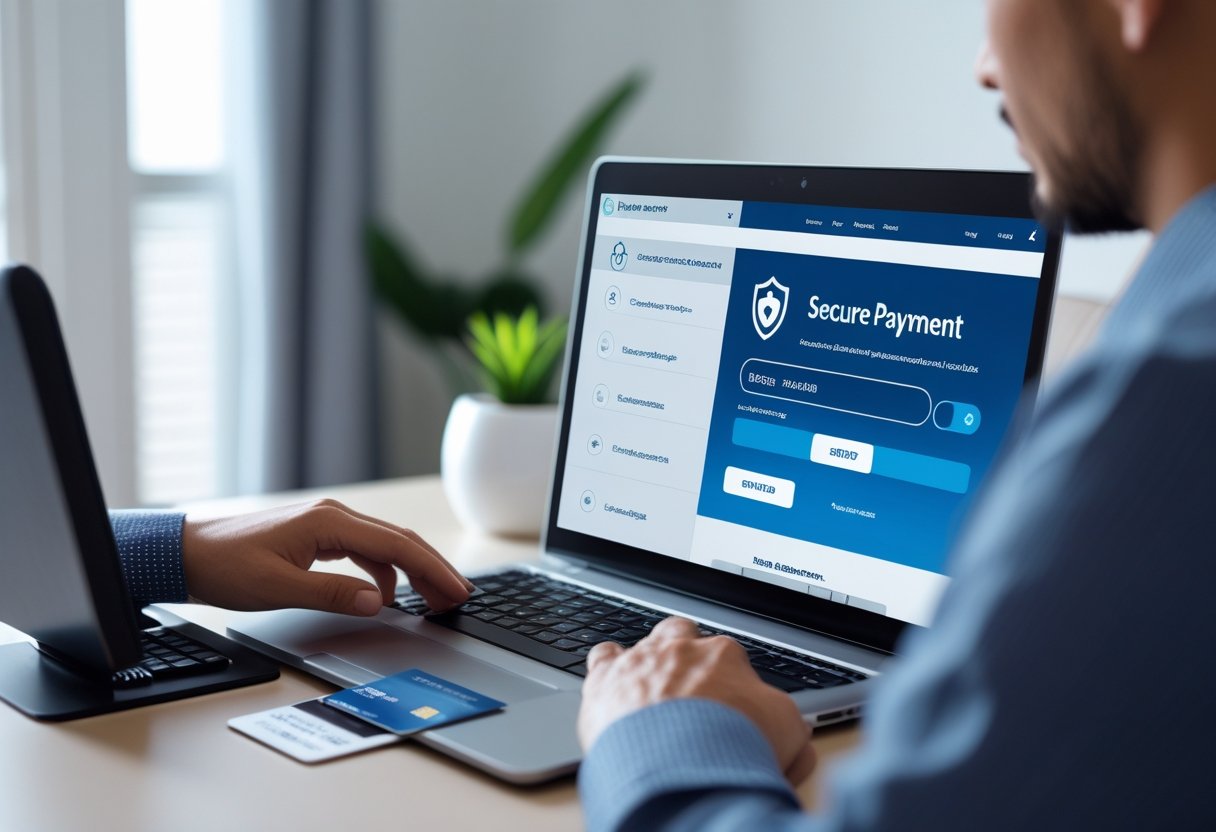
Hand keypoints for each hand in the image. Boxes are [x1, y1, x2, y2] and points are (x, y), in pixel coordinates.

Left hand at [181, 498, 472, 615]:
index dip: (432, 569)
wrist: (185, 552)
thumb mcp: (277, 588)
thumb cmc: (225, 566)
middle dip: (433, 568)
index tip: (456, 590)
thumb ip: (331, 594)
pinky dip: (384, 571)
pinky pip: (365, 550)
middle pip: (400, 540)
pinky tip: (386, 594)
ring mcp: (327, 523)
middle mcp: (334, 515)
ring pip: (385, 545)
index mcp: (329, 522)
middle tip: (458, 597)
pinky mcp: (318, 535)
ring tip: (431, 599)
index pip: (396, 545)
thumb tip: (377, 602)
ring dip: (412, 571)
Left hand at [578, 617, 816, 785]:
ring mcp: (640, 660)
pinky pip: (602, 658)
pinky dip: (607, 670)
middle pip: (683, 634)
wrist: (683, 765)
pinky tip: (611, 686)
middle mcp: (680, 648)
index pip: (729, 656)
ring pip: (643, 644)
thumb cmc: (735, 748)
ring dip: (647, 660)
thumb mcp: (789, 735)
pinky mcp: (604, 680)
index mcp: (724, 655)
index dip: (730, 682)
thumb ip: (787, 725)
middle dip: (686, 653)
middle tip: (691, 688)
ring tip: (651, 685)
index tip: (730, 707)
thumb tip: (793, 734)